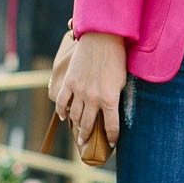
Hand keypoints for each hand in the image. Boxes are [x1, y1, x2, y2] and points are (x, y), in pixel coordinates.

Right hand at [54, 32, 126, 148]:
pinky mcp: (69, 82)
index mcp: (110, 99)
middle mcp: (93, 98)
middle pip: (88, 124)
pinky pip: (61, 101)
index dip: (112, 137)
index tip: (112, 142)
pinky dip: (62, 111)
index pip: (111, 126)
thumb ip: (115, 98)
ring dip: (76, 125)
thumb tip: (111, 112)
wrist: (102, 39)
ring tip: (77, 132)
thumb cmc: (116, 59)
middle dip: (88, 136)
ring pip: (75, 115)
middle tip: (86, 143)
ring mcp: (79, 91)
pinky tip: (64, 117)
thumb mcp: (122, 81)